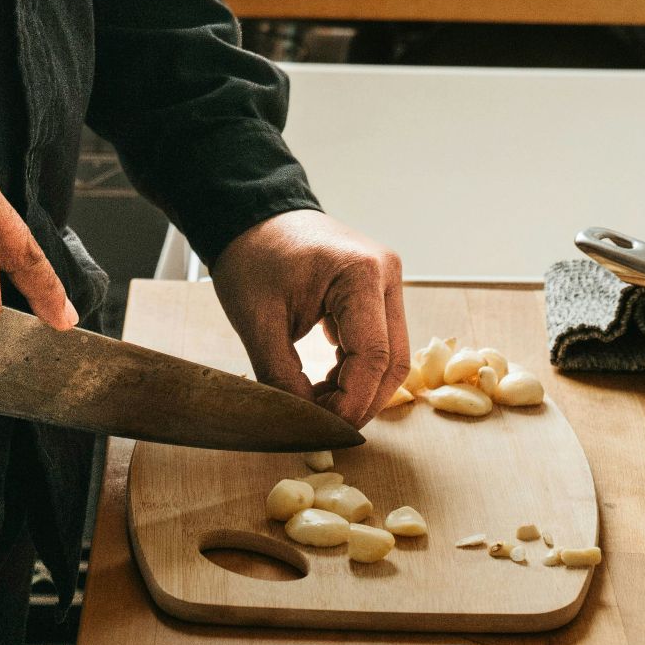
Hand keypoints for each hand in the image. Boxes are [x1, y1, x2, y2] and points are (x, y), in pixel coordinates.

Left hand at [211, 210, 408, 426]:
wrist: (252, 217)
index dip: (352, 402)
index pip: (372, 357)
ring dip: (360, 388)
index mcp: (360, 274)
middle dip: (361, 401)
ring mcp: (386, 281)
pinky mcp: (377, 291)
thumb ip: (280, 375)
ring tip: (319, 404)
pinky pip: (380, 341)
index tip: (323, 427)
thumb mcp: (256, 321)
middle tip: (324, 425)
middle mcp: (386, 274)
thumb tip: (304, 421)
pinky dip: (356, 369)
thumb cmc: (251, 258)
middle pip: (393, 360)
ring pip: (391, 354)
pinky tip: (326, 383)